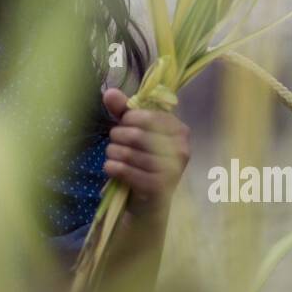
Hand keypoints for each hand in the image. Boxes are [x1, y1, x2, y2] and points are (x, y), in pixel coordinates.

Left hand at [101, 87, 190, 221]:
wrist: (149, 199)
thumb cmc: (143, 158)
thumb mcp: (135, 129)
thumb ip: (124, 109)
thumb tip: (109, 92)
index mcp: (180, 130)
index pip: (147, 116)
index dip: (127, 119)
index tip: (123, 125)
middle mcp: (181, 150)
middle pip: (136, 135)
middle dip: (117, 137)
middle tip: (114, 143)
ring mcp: (171, 171)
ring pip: (128, 153)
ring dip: (112, 152)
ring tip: (112, 155)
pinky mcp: (158, 188)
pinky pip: (126, 171)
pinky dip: (112, 167)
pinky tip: (111, 167)